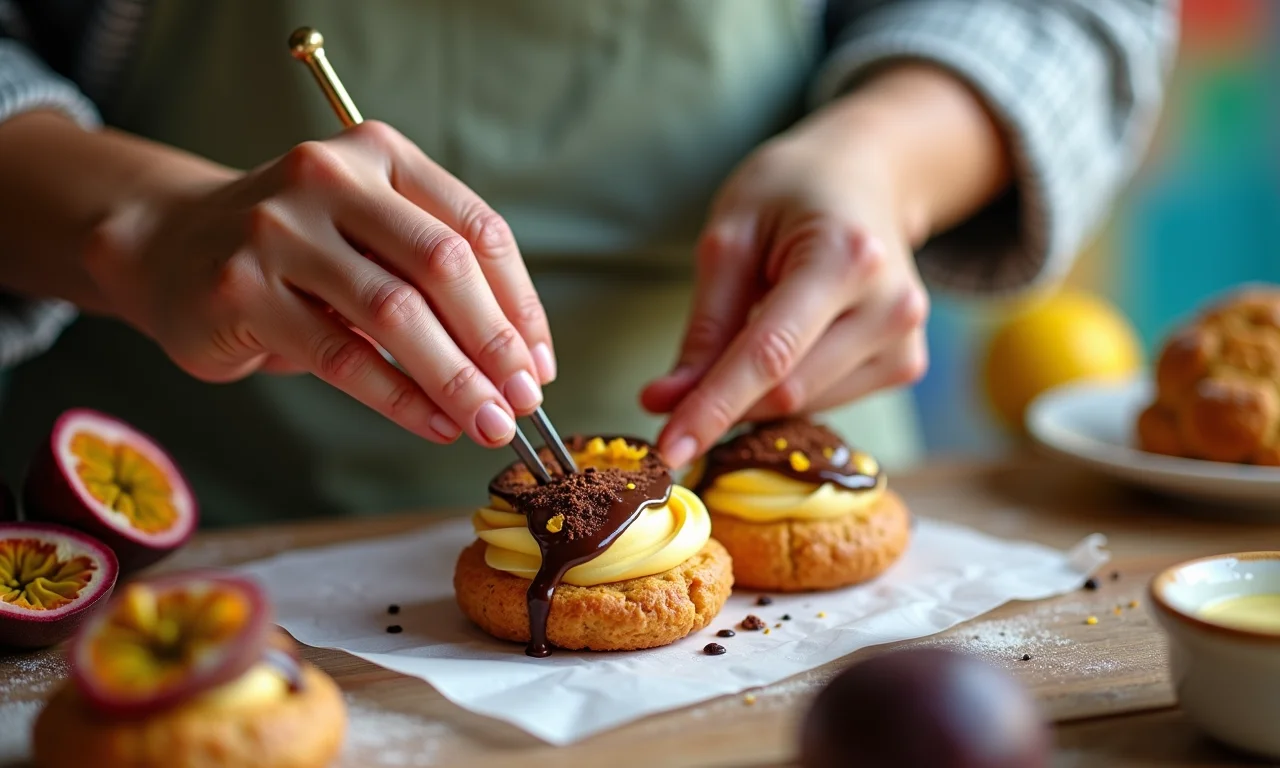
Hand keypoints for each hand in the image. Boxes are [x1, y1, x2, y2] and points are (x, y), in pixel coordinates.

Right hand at [87, 120, 555, 447]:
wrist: (169, 246)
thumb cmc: (296, 253)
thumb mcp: (370, 238)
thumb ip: (434, 279)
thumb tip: (519, 361)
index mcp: (379, 153)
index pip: (477, 230)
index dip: (520, 304)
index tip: (538, 362)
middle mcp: (329, 176)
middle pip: (442, 266)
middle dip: (494, 342)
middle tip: (522, 400)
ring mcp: (278, 229)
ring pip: (394, 312)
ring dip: (454, 378)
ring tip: (487, 422)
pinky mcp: (241, 289)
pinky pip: (341, 355)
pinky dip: (398, 397)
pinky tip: (433, 423)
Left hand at [640, 130, 930, 467]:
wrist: (866, 176)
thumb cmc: (790, 193)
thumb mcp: (730, 237)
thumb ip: (704, 325)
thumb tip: (666, 403)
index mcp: (846, 257)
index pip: (769, 356)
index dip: (712, 409)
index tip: (666, 451)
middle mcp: (891, 304)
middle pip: (788, 390)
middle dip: (722, 403)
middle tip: (670, 393)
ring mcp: (906, 340)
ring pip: (805, 404)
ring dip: (756, 394)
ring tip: (750, 327)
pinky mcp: (906, 364)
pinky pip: (826, 401)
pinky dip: (787, 388)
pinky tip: (788, 341)